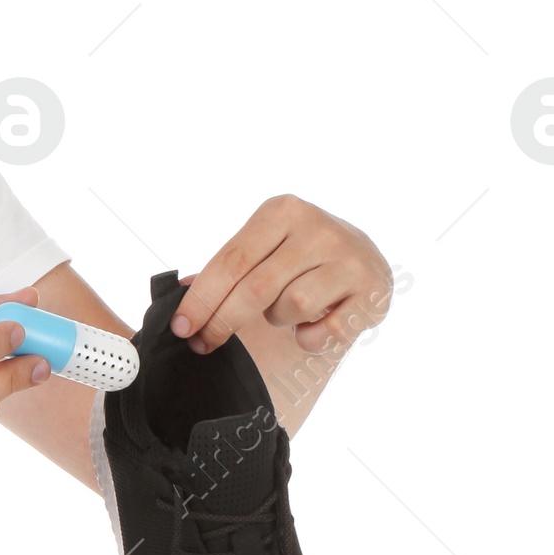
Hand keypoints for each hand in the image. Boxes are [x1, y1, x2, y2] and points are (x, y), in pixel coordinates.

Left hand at [171, 195, 392, 355]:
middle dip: (222, 322)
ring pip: (290, 308)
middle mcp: (318, 229)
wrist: (364, 260)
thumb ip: (226, 268)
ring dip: (275, 320)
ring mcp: (350, 259)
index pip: (231, 261)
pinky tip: (310, 327)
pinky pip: (324, 332)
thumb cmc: (298, 258)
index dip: (201, 299)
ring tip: (283, 311)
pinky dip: (308, 339)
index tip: (180, 327)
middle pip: (256, 288)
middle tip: (204, 343)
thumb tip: (179, 293)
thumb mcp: (262, 249)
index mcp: (282, 211)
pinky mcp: (373, 291)